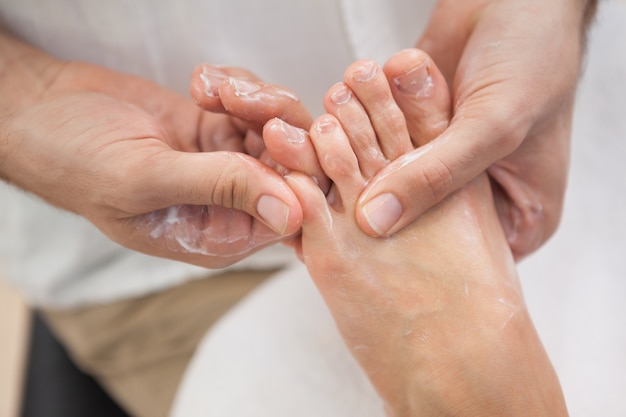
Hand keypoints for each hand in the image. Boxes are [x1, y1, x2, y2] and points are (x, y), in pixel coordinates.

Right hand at [1, 39, 311, 267]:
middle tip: (240, 100)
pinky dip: (237, 86)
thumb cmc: (79, 159)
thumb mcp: (147, 178)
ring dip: (255, 99)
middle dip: (278, 124)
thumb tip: (293, 212)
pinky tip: (199, 84)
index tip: (273, 135)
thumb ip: (221, 189)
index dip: (298, 173)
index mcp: (220, 236)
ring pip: (282, 128)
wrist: (45, 112)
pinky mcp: (220, 127)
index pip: (290, 214)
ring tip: (211, 88)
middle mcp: (233, 205)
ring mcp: (230, 163)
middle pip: (296, 167)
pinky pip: (257, 104)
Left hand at [355, 0, 597, 258]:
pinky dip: (360, 118)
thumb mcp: (493, 125)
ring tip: (334, 121)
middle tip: (329, 178)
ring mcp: (442, 159)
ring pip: (389, 175)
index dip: (404, 248)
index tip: (355, 234)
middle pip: (415, 217)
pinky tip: (346, 100)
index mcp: (515, 214)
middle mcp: (475, 191)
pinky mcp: (416, 127)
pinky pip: (378, 138)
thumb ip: (437, 175)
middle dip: (370, 192)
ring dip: (357, 146)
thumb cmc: (535, 56)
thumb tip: (378, 221)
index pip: (453, 254)